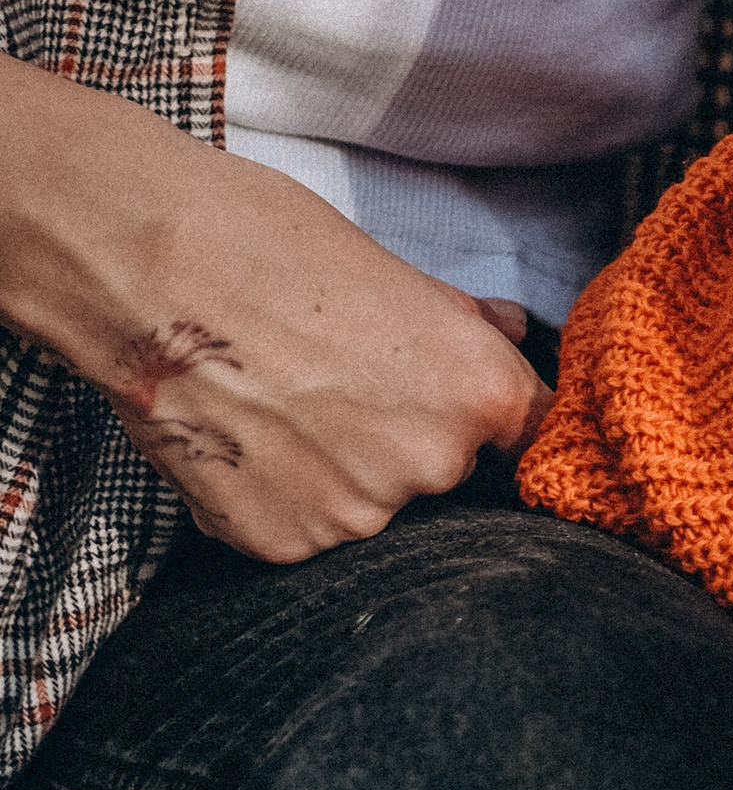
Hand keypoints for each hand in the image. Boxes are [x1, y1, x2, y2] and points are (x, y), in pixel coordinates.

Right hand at [0, 58, 549, 559]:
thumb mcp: (392, 269)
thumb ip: (461, 324)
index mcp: (481, 395)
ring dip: (339, 469)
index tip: (445, 401)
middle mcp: (433, 466)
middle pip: (443, 473)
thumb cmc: (271, 247)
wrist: (151, 271)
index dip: (485, 416)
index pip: (524, 434)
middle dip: (403, 437)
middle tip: (335, 383)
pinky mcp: (282, 542)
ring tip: (278, 403)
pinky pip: (302, 527)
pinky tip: (244, 435)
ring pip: (370, 504)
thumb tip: (508, 332)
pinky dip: (278, 494)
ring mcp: (356, 514)